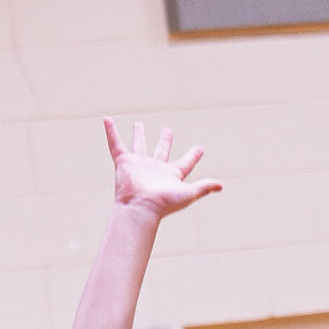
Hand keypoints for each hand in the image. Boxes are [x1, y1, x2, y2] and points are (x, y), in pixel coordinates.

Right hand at [104, 117, 220, 221]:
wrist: (140, 208)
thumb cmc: (164, 203)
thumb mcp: (188, 193)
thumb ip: (204, 187)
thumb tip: (221, 186)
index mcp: (171, 175)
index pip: (185, 163)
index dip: (193, 156)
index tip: (200, 148)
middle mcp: (155, 169)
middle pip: (161, 151)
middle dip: (164, 141)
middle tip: (167, 131)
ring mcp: (139, 165)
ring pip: (139, 146)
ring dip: (139, 135)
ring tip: (139, 124)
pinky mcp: (123, 162)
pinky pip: (115, 144)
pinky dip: (111, 132)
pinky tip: (107, 120)